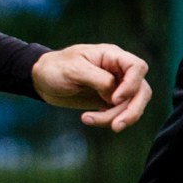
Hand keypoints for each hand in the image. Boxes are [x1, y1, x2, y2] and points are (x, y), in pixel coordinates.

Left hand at [31, 43, 149, 130]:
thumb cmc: (55, 68)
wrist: (41, 79)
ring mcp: (115, 86)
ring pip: (132, 105)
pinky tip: (88, 119)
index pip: (138, 67)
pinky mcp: (108, 100)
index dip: (132, 84)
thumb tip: (115, 95)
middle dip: (131, 110)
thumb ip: (99, 79)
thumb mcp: (74, 70)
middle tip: (116, 126)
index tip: (114, 98)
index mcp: (112, 56)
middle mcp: (118, 71)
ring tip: (87, 120)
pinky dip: (107, 120)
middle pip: (141, 91)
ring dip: (116, 118)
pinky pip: (118, 113)